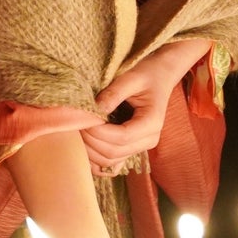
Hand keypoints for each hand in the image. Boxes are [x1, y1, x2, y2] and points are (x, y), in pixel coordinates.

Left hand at [82, 40, 209, 171]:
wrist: (161, 76)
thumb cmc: (148, 74)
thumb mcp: (131, 78)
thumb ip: (113, 94)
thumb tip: (93, 111)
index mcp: (152, 123)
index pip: (121, 137)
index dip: (98, 131)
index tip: (83, 117)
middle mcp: (149, 139)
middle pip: (113, 152)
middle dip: (90, 140)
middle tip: (76, 122)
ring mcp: (141, 146)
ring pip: (110, 161)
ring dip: (90, 150)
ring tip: (78, 130)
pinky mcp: (132, 147)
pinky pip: (112, 163)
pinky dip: (96, 160)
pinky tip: (86, 145)